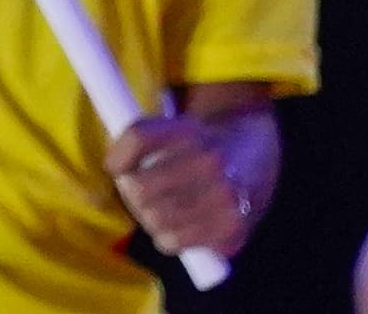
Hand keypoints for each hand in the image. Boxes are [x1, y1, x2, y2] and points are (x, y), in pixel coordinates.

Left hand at [107, 113, 253, 257]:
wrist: (255, 152)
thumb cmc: (199, 143)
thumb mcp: (171, 125)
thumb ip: (134, 139)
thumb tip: (112, 168)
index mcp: (191, 131)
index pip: (136, 139)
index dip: (117, 158)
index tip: (118, 167)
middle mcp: (210, 162)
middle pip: (138, 188)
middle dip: (131, 194)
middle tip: (141, 192)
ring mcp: (226, 197)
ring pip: (154, 219)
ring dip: (148, 218)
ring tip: (159, 209)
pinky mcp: (234, 228)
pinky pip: (175, 242)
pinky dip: (169, 238)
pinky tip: (179, 225)